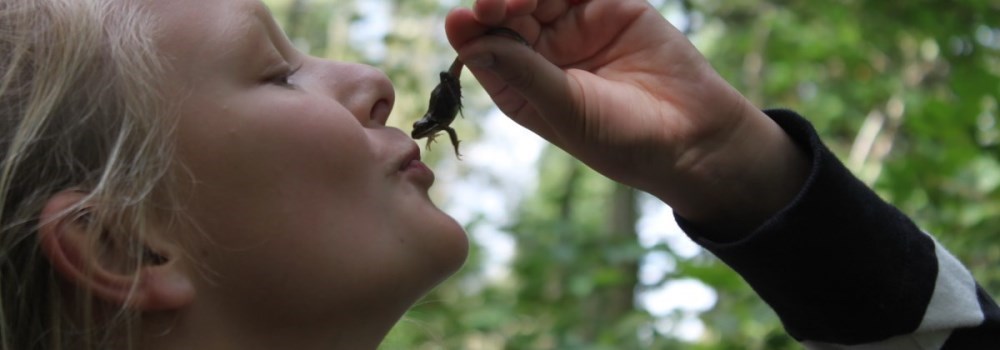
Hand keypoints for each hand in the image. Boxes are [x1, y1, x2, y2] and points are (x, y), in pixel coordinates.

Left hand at [446, 0, 808, 233]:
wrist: (692, 138)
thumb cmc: (623, 140)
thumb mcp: (566, 110)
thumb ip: (522, 71)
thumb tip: (468, 42)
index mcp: (519, 85)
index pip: (483, 48)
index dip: (471, 31)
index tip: (462, 19)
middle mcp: (541, 52)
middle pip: (505, 12)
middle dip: (496, 4)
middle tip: (492, 5)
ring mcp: (574, 26)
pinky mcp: (609, 5)